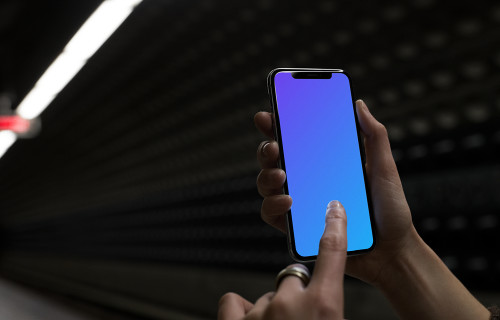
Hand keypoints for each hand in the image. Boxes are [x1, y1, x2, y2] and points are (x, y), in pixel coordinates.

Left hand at [218, 201, 346, 319]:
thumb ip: (333, 308)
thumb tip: (327, 304)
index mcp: (322, 306)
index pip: (332, 251)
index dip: (334, 226)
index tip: (333, 208)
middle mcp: (288, 305)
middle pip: (292, 277)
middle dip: (297, 294)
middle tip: (303, 318)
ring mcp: (258, 315)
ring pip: (267, 296)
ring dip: (275, 310)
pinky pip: (232, 301)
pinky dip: (242, 310)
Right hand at [254, 100, 416, 286]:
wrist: (392, 252)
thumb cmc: (391, 211)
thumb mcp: (385, 169)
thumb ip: (374, 137)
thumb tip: (359, 105)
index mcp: (325, 163)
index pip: (295, 139)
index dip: (277, 126)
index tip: (268, 116)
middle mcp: (308, 181)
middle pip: (274, 160)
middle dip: (266, 149)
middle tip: (274, 146)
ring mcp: (301, 203)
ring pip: (268, 184)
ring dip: (266, 176)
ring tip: (281, 175)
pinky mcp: (297, 228)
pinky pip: (273, 214)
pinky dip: (273, 204)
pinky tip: (288, 200)